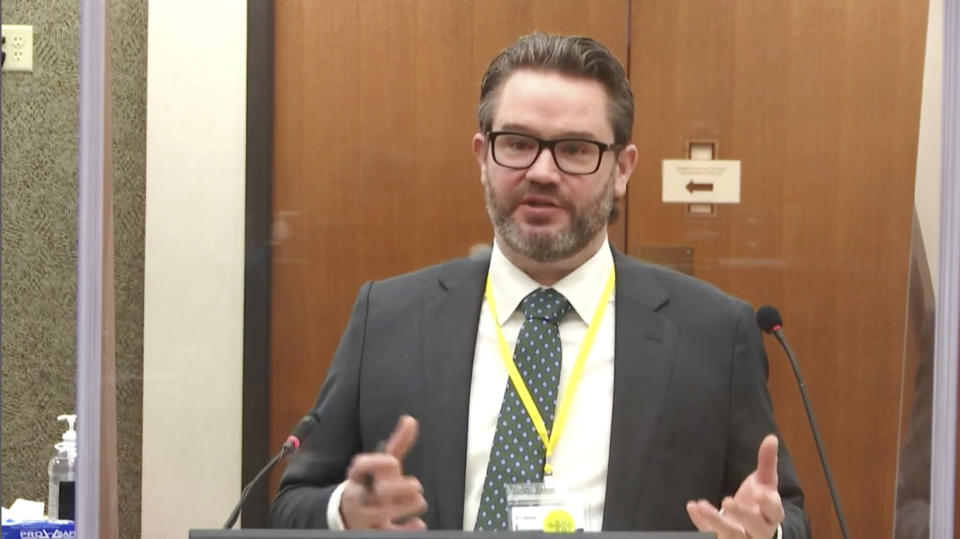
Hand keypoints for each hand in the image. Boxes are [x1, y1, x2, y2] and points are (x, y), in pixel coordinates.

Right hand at [340, 415, 427, 529]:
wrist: (349, 517)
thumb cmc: (371, 487)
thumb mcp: (381, 468)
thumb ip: (397, 445)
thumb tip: (411, 419)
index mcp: (359, 478)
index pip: (360, 466)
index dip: (376, 462)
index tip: (393, 461)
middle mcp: (359, 497)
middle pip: (378, 491)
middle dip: (400, 488)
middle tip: (416, 485)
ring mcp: (364, 518)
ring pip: (384, 513)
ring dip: (407, 506)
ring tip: (418, 502)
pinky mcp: (372, 533)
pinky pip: (390, 533)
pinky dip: (408, 529)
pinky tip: (418, 523)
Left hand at [686, 434, 784, 538]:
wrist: (750, 528)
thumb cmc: (758, 503)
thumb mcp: (764, 482)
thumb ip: (767, 462)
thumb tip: (771, 437)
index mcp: (772, 515)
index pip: (775, 512)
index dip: (769, 504)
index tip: (760, 492)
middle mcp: (759, 531)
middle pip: (755, 527)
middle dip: (742, 515)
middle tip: (727, 500)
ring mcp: (742, 538)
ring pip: (732, 535)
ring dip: (715, 521)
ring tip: (701, 505)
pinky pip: (712, 535)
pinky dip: (701, 523)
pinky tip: (692, 507)